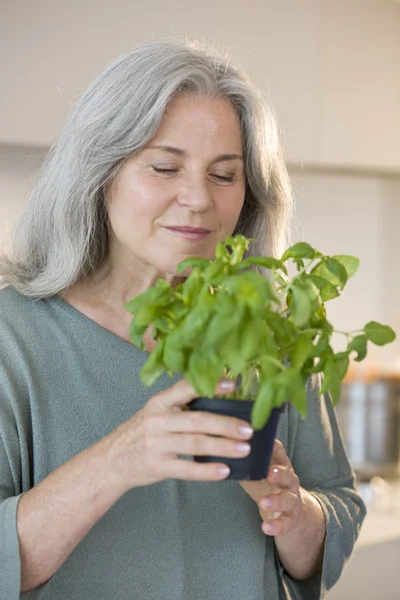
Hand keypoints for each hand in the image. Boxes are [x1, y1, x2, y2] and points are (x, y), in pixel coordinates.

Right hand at [106, 378, 253, 491]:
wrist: (111, 460)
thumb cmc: (142, 433)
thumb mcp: (156, 412)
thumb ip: (181, 406)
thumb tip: (222, 401)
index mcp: (160, 402)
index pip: (186, 389)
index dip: (209, 386)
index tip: (232, 384)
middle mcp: (157, 421)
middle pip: (197, 421)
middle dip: (225, 425)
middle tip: (248, 429)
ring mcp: (156, 444)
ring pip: (195, 445)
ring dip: (222, 447)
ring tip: (244, 449)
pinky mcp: (157, 466)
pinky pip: (186, 469)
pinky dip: (207, 471)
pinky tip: (224, 471)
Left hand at [239, 440, 304, 535]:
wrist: (290, 509)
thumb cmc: (267, 484)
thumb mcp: (258, 471)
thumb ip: (246, 462)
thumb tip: (222, 451)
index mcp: (280, 465)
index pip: (279, 453)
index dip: (274, 448)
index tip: (269, 443)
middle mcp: (289, 480)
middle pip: (287, 475)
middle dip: (279, 473)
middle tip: (270, 473)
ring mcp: (292, 499)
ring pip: (287, 499)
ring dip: (276, 501)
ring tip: (264, 503)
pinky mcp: (292, 518)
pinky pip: (286, 522)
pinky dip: (276, 525)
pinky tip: (266, 527)